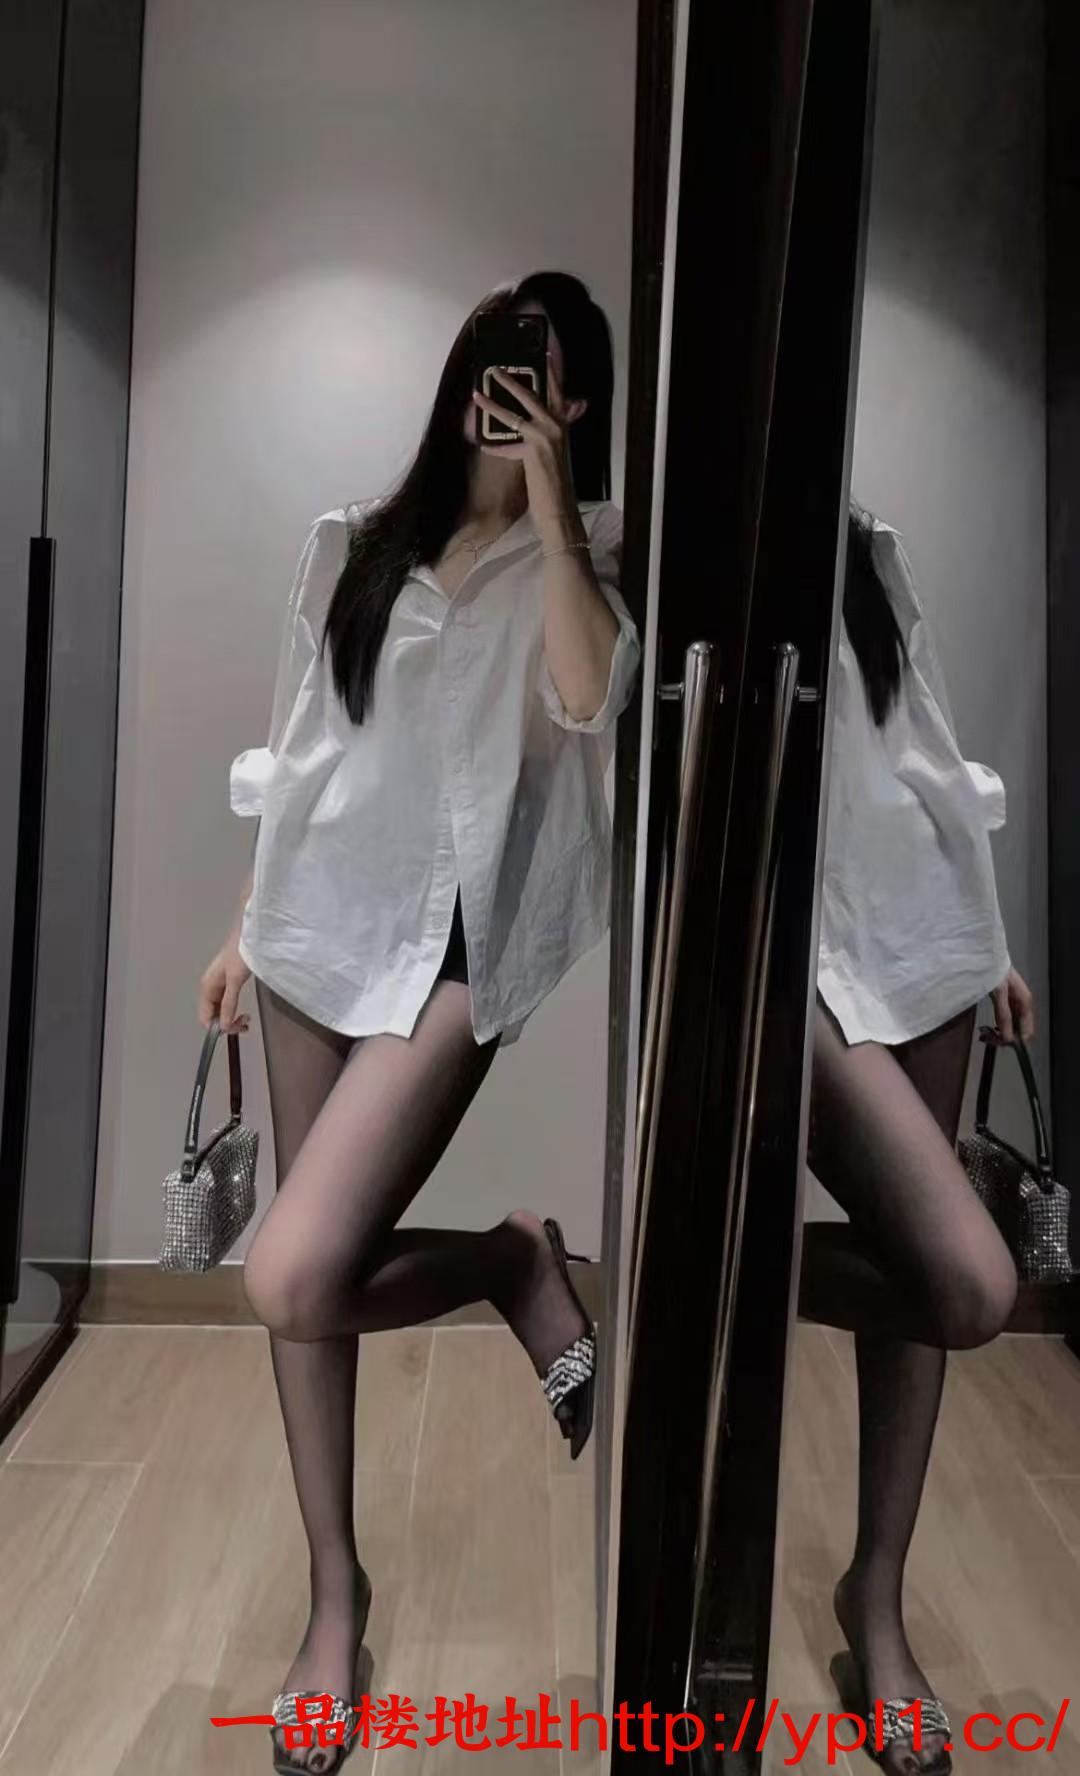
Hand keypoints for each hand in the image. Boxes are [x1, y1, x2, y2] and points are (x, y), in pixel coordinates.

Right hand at [198, 931, 251, 1033]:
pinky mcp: (228, 982)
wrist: (250, 936)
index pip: (205, 1017)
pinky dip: (234, 1010)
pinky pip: (226, 1003)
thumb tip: (224, 1025)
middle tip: (243, 1025)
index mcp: (207, 987)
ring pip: (220, 1010)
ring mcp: (219, 985)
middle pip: (212, 1015)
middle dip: (226, 1023)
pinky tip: (242, 1011)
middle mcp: (210, 987)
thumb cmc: (240, 952)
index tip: (233, 1029)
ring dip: (231, 1018)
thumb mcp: (235, 981)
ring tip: (245, 1019)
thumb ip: (229, 1003)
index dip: (217, 1027)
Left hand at [472, 356, 583, 534]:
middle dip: (512, 380)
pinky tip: (481, 443)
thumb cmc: (555, 485)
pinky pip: (507, 444)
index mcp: (562, 427)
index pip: (557, 393)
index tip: (543, 355)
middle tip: (496, 368)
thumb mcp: (554, 455)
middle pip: (532, 396)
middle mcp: (557, 428)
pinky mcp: (534, 451)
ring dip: (492, 403)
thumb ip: (546, 437)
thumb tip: (531, 428)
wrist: (560, 509)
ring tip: (477, 394)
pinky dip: (494, 446)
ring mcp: (546, 438)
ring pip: (514, 415)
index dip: (551, 374)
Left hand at [989, 967, 1034, 1044]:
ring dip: (998, 1032)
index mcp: (1025, 1002)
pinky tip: (987, 1029)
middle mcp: (1021, 1004)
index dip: (1016, 1041)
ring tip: (985, 1036)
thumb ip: (1003, 1015)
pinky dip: (996, 1025)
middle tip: (988, 1040)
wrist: (987, 955)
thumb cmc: (995, 969)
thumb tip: (1007, 1037)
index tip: (1002, 1045)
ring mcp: (1013, 1004)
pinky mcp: (1004, 1002)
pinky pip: (1003, 1019)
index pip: (1027, 1030)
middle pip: (1018, 1029)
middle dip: (1004, 1037)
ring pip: (1010, 1025)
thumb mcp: (999, 993)